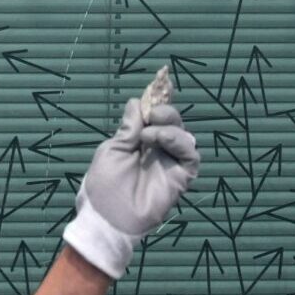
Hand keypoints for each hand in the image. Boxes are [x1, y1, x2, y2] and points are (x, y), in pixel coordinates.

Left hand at [62, 98, 199, 276]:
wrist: (108, 217)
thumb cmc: (104, 187)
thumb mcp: (112, 150)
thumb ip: (128, 129)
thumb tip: (136, 102)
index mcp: (139, 141)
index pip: (154, 115)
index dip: (159, 96)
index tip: (162, 77)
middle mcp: (158, 150)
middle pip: (172, 121)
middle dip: (165, 109)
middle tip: (151, 112)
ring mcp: (170, 162)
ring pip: (184, 134)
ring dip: (168, 127)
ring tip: (149, 133)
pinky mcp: (181, 176)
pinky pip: (191, 154)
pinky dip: (177, 141)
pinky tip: (158, 140)